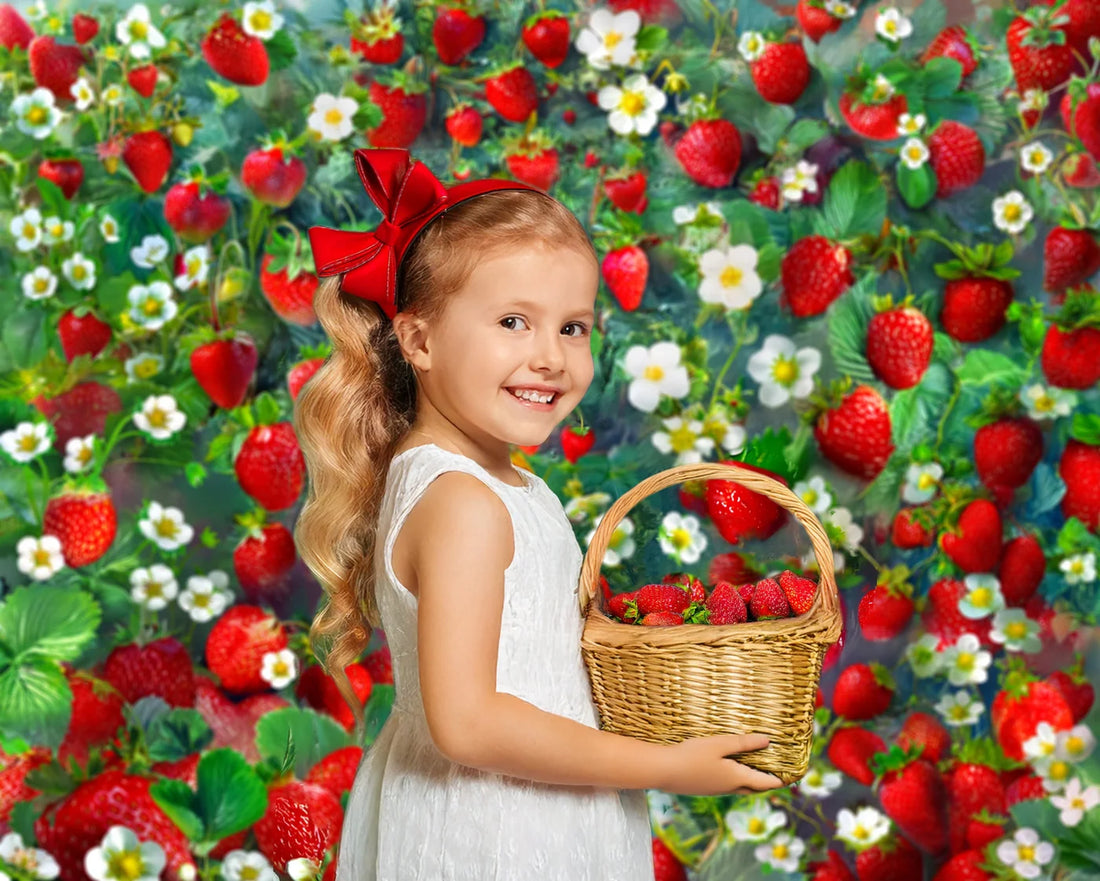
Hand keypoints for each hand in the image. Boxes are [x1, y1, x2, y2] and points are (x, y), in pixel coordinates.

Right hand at [658, 733, 784, 795]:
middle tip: (776, 771)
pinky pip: (729, 786)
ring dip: (752, 780)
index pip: (766, 783)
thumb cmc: (692, 755)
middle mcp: (730, 788)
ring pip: (742, 788)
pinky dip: (738, 778)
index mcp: (737, 778)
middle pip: (755, 788)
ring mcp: (717, 790)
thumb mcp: (719, 745)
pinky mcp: (705, 788)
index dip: (780, 780)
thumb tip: (768, 742)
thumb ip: (744, 743)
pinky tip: (730, 767)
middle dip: (767, 782)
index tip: (792, 776)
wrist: (664, 772)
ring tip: (757, 767)